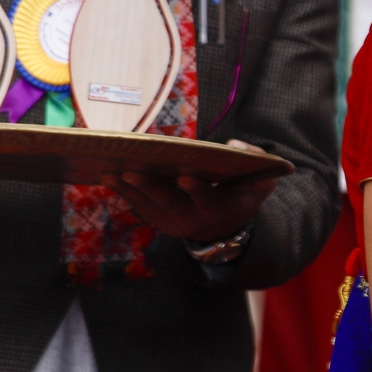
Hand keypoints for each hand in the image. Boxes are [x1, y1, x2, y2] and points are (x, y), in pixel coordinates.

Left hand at [102, 139, 277, 243]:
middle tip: (131, 172)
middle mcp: (192, 219)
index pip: (207, 199)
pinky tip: (110, 178)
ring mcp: (172, 221)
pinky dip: (124, 193)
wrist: (225, 225)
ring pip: (148, 206)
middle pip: (169, 203)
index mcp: (218, 209)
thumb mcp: (261, 182)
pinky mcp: (158, 219)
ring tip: (110, 173)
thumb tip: (233, 145)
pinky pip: (138, 206)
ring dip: (129, 190)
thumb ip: (256, 161)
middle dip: (150, 188)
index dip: (197, 190)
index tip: (185, 176)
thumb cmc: (243, 195)